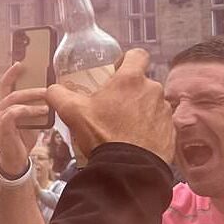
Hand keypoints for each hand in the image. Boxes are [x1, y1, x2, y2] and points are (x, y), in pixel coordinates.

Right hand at [0, 62, 44, 177]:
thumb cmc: (23, 139)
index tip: (21, 64)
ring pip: (14, 100)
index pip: (6, 86)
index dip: (12, 74)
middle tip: (48, 89)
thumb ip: (37, 108)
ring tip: (48, 101)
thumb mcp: (32, 120)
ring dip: (33, 99)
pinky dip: (30, 110)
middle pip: (13, 92)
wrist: (16, 160)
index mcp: (5, 106)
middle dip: (32, 89)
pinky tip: (42, 112)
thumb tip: (53, 97)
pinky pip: (15, 112)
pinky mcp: (1, 125)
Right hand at [46, 49, 174, 163]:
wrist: (127, 168)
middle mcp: (153, 90)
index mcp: (131, 79)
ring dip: (140, 110)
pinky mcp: (171, 130)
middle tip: (113, 107)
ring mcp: (165, 111)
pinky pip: (159, 123)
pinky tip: (135, 141)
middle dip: (129, 92)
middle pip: (142, 83)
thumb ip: (59, 94)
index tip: (116, 73)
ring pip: (151, 103)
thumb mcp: (72, 112)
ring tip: (124, 128)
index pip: (137, 55)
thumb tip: (52, 89)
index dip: (127, 60)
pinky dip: (149, 128)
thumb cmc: (102, 135)